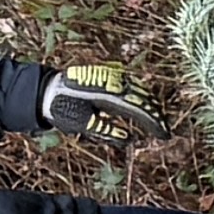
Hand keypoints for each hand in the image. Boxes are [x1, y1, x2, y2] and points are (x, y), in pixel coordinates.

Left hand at [41, 66, 163, 144]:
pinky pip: (130, 86)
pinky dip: (140, 96)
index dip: (155, 123)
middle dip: (156, 115)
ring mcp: (111, 76)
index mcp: (109, 94)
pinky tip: (143, 105)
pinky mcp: (108, 74)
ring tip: (158, 120)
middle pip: (143, 98)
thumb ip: (106, 131)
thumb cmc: (62, 108)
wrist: (47, 89)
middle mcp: (113, 82)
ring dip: (150, 105)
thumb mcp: (83, 125)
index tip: (165, 135)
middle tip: (165, 130)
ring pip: (138, 90)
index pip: (140, 110)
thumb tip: (129, 138)